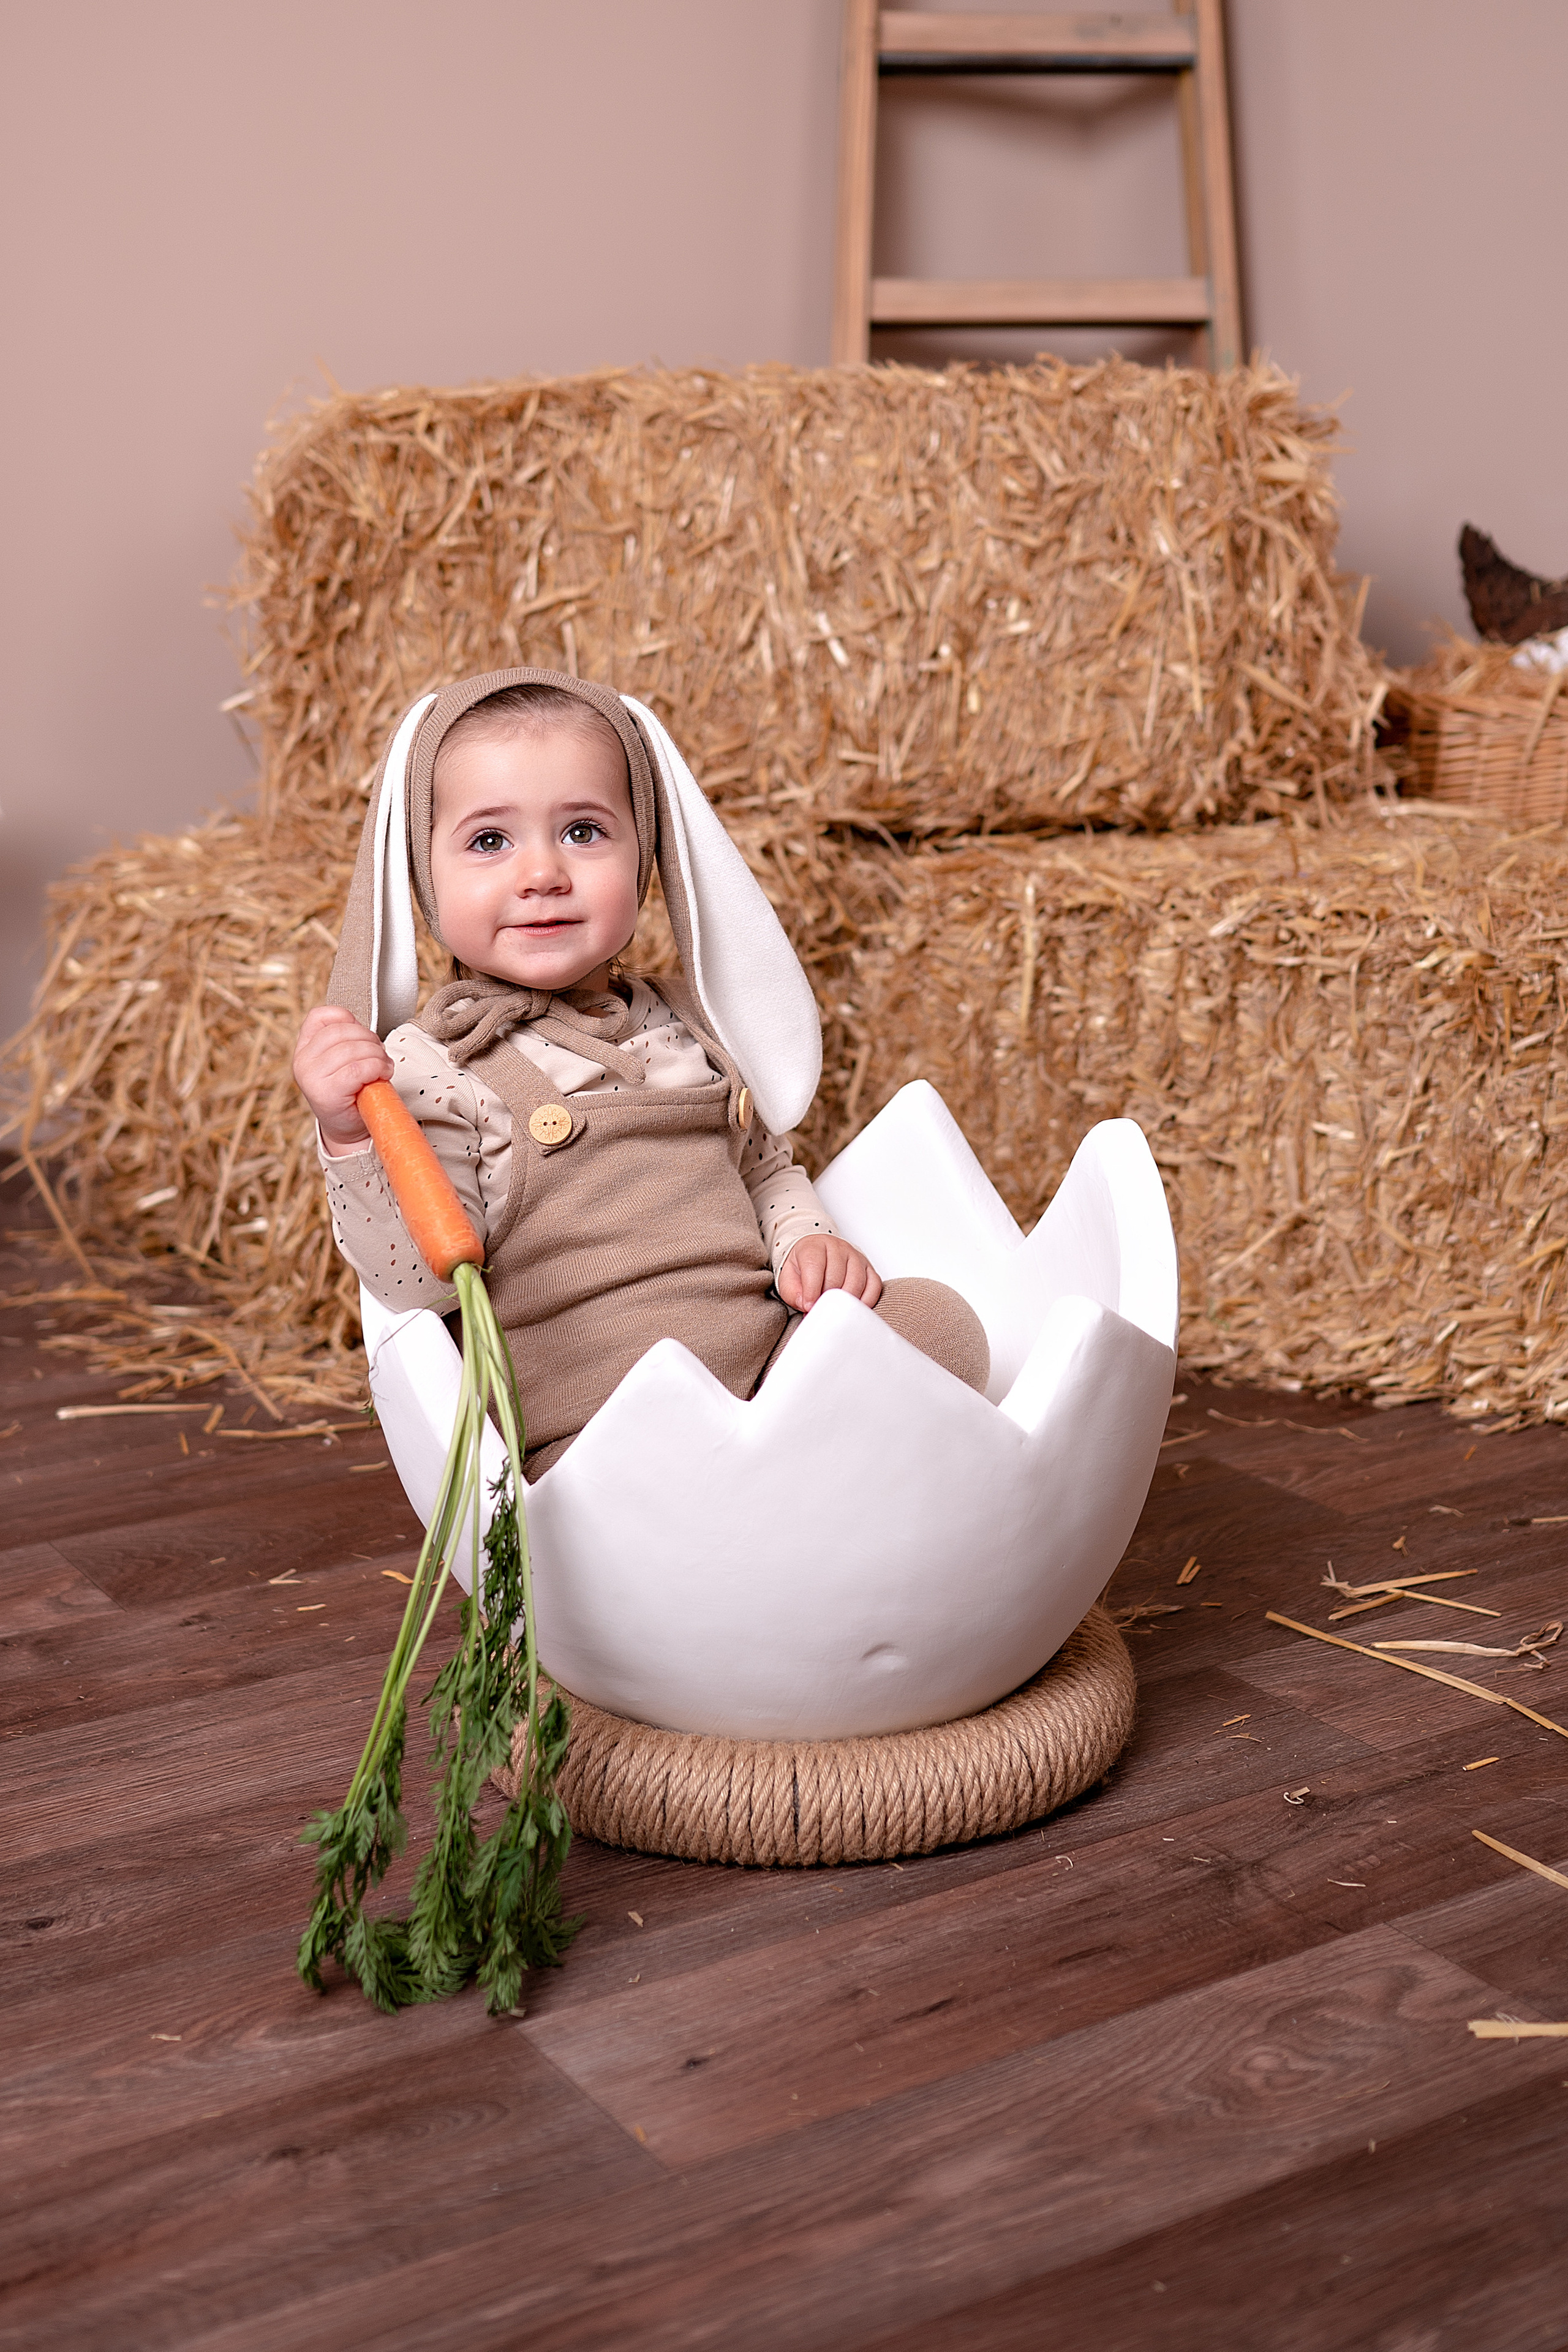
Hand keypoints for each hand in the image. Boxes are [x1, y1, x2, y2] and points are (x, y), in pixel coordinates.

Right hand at [293, 1004, 392, 1154]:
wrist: (348, 1130)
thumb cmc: (349, 1093)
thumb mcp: (340, 1061)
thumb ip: (344, 1040)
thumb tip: (362, 1025)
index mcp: (303, 1049)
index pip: (320, 1016)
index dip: (347, 1019)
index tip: (361, 1035)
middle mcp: (302, 1061)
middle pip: (342, 1031)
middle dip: (370, 1039)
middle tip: (380, 1054)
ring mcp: (311, 1077)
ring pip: (353, 1049)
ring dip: (377, 1055)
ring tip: (383, 1066)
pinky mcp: (327, 1092)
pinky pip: (359, 1068)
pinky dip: (378, 1067)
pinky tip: (382, 1074)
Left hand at [777, 1234, 882, 1313]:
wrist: (815, 1254)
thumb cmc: (803, 1266)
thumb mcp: (788, 1278)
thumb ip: (793, 1293)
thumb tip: (808, 1306)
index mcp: (814, 1246)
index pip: (814, 1267)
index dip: (811, 1290)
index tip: (809, 1306)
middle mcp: (838, 1248)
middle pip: (836, 1277)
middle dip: (827, 1299)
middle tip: (820, 1311)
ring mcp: (855, 1257)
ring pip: (856, 1282)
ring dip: (844, 1302)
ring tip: (834, 1311)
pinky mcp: (868, 1268)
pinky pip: (873, 1286)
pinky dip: (865, 1301)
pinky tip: (853, 1308)